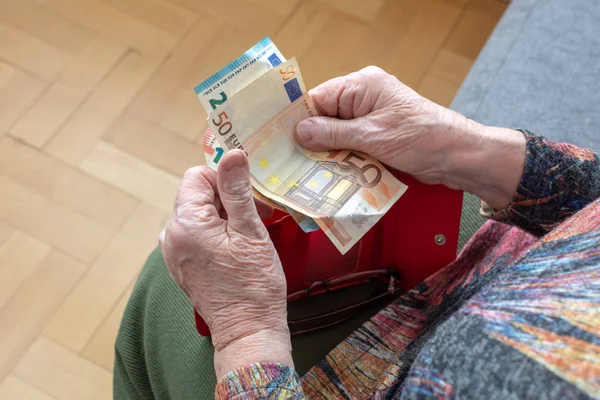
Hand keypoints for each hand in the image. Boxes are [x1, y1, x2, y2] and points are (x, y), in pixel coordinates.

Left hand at [159, 150, 292, 378]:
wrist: (247, 330)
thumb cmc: (253, 284)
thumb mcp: (250, 231)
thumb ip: (237, 190)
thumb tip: (233, 153)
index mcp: (185, 223)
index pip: (197, 176)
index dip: (224, 179)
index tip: (247, 198)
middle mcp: (171, 236)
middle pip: (195, 194)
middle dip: (225, 198)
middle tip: (253, 218)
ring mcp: (173, 252)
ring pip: (196, 214)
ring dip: (221, 216)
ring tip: (245, 236)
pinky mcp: (180, 265)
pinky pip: (194, 233)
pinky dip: (213, 232)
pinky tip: (234, 249)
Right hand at [296, 66, 525, 209]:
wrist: (458, 156)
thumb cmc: (421, 138)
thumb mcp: (372, 136)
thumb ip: (333, 134)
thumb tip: (299, 131)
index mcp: (362, 86)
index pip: (318, 98)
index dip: (299, 119)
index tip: (279, 141)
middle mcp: (363, 98)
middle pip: (324, 118)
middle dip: (311, 140)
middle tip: (289, 163)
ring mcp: (370, 118)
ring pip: (336, 135)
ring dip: (326, 154)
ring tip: (305, 174)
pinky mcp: (376, 137)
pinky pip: (350, 146)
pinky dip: (341, 160)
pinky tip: (329, 176)